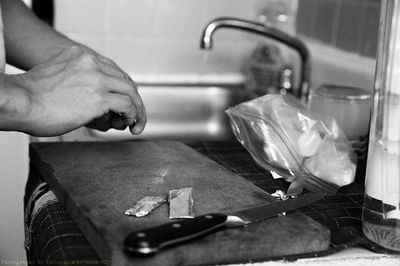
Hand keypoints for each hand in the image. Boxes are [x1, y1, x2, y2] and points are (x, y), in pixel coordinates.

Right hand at [5, 45, 145, 136]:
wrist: (19, 101)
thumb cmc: (31, 97)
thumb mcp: (57, 78)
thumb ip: (78, 83)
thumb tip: (97, 105)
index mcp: (80, 55)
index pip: (113, 71)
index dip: (122, 89)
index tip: (125, 102)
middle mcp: (91, 62)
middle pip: (125, 81)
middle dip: (133, 100)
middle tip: (134, 116)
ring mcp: (96, 78)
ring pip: (130, 92)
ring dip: (136, 109)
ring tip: (135, 124)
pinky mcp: (99, 96)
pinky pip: (127, 105)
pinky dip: (133, 115)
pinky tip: (129, 124)